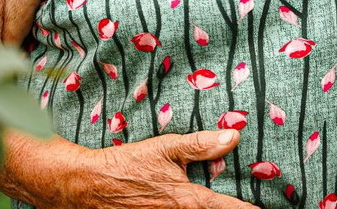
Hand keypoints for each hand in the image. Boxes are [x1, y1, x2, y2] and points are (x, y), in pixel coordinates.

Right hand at [41, 129, 256, 208]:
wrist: (90, 185)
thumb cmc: (129, 163)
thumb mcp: (166, 148)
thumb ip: (201, 144)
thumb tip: (233, 136)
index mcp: (185, 199)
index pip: (223, 207)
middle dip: (227, 208)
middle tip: (246, 206)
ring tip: (223, 203)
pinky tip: (184, 202)